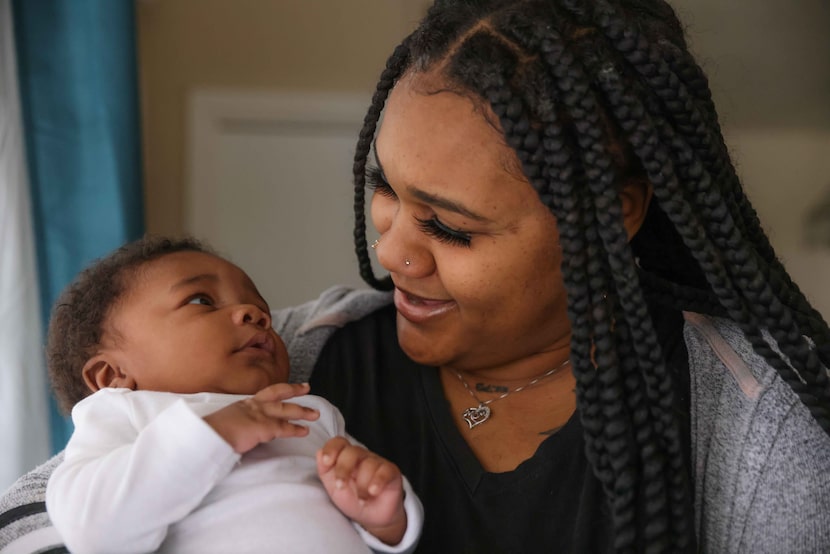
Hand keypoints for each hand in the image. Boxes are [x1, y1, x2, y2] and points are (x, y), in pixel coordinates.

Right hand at [203, 383, 318, 452]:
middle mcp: (252, 406)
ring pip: (285, 410)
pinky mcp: (262, 427)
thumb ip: (236, 422)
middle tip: (307, 387)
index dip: (279, 389)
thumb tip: (240, 429)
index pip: (265, 393)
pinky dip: (295, 430)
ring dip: (302, 412)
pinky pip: (283, 428)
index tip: (290, 386)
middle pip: (278, 394)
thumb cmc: (210, 434)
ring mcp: (258, 415)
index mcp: (243, 404)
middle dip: (294, 390)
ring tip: (315, 415)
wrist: (206, 438)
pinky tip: (304, 431)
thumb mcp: (225, 422)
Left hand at [316, 437, 406, 545]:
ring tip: (361, 499)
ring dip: (361, 486)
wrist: (371, 516)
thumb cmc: (352, 498)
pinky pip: (384, 472)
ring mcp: (377, 462)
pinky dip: (377, 483)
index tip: (327, 462)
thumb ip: (324, 470)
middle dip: (343, 469)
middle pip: (352, 451)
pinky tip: (373, 492)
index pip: (339, 442)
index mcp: (346, 457)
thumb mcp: (333, 487)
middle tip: (341, 486)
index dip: (332, 448)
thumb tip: (319, 453)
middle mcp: (362, 456)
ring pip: (368, 465)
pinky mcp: (391, 472)